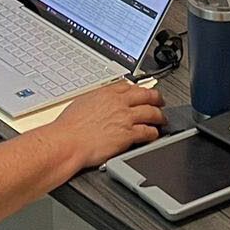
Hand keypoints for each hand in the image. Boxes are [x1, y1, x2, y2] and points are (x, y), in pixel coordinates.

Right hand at [51, 81, 165, 169]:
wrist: (68, 142)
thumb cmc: (68, 128)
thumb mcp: (81, 103)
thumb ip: (95, 100)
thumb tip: (98, 103)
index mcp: (106, 93)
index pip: (129, 86)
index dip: (139, 89)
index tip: (142, 92)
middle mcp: (118, 103)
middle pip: (146, 95)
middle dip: (156, 98)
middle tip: (160, 101)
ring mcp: (125, 118)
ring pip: (152, 112)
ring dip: (160, 116)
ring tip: (162, 119)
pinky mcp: (128, 134)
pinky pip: (148, 132)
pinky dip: (154, 133)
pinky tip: (155, 135)